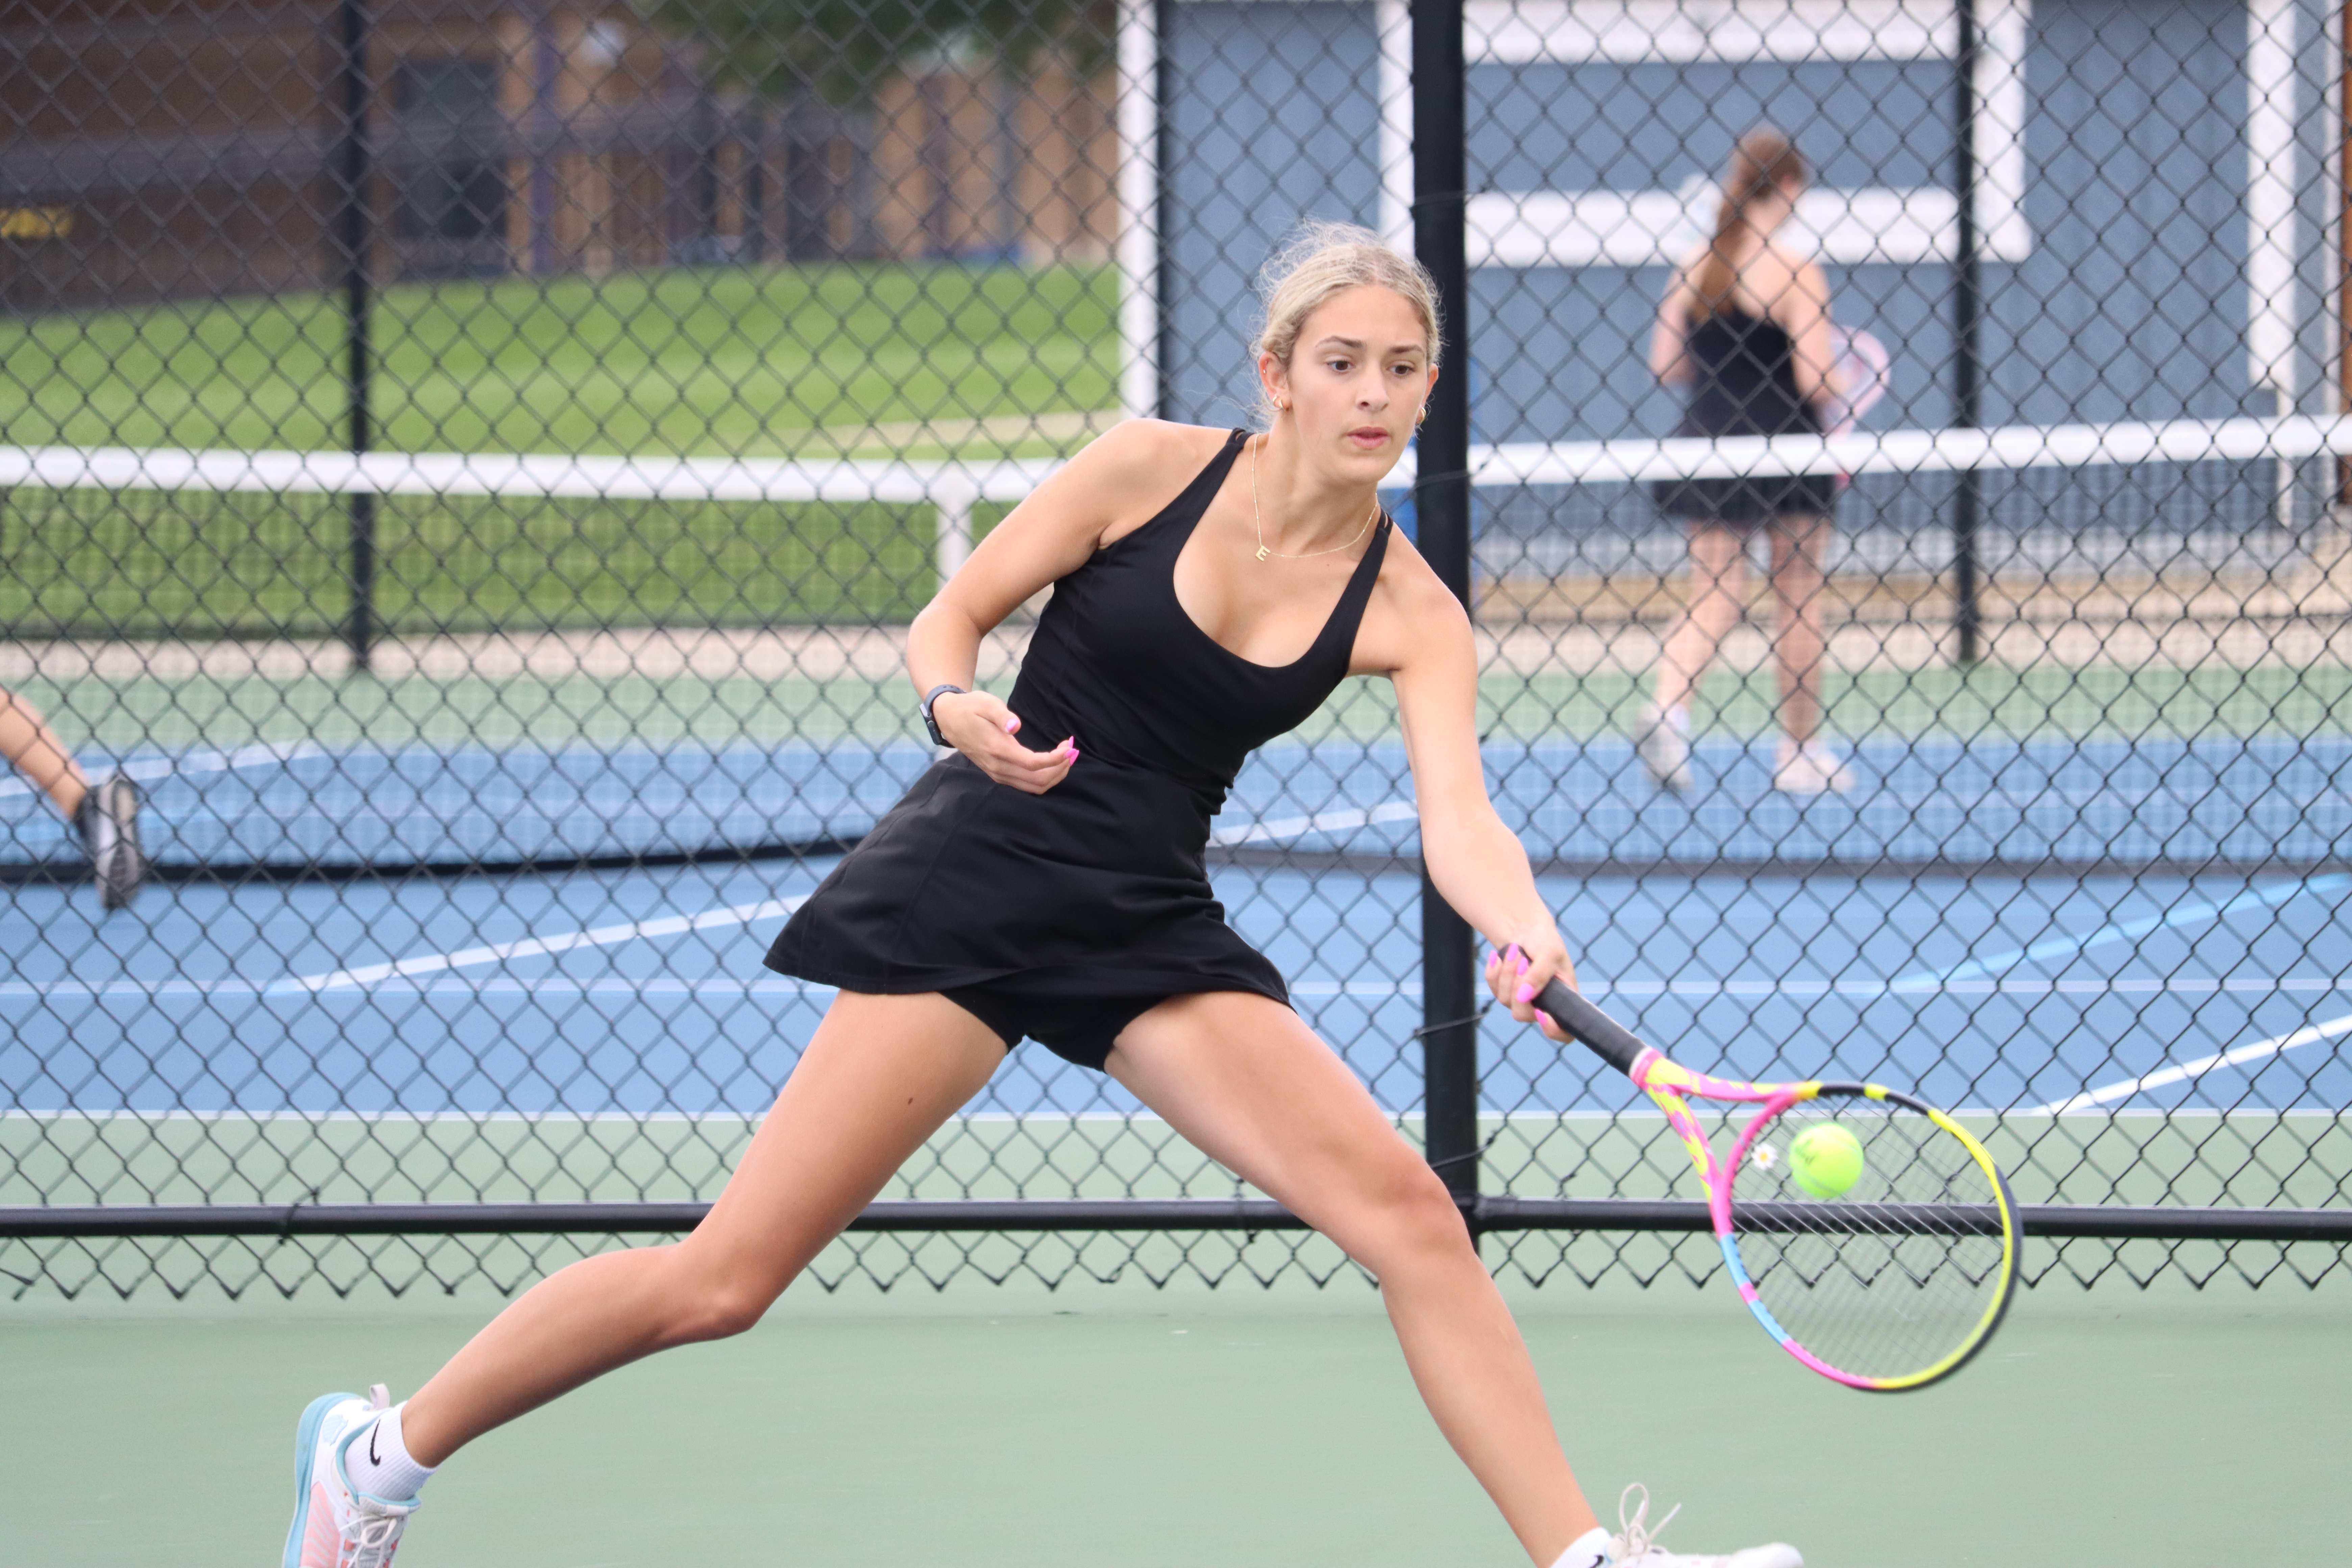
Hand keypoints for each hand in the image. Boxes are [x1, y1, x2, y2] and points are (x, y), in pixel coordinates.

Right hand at [931, 690, 1077, 794]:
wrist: (949, 719)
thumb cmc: (971, 708)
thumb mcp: (985, 703)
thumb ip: (1001, 714)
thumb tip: (1015, 725)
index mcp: (997, 750)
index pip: (1033, 764)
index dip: (1055, 759)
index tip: (1070, 747)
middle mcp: (998, 768)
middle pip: (1038, 781)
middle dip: (1060, 768)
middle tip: (1073, 750)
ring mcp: (998, 774)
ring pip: (1034, 787)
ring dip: (1054, 775)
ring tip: (1067, 756)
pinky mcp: (1000, 775)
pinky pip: (1027, 785)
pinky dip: (1044, 777)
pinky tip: (1053, 761)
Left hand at [1484, 936, 1577, 1042]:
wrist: (1526, 930)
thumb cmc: (1546, 942)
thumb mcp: (1550, 952)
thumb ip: (1540, 975)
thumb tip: (1523, 996)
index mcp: (1564, 1001)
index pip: (1564, 1033)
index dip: (1553, 1030)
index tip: (1541, 1013)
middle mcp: (1543, 1006)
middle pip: (1522, 1014)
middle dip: (1518, 985)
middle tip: (1524, 961)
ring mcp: (1522, 1001)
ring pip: (1504, 999)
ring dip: (1507, 972)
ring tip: (1515, 951)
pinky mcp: (1505, 992)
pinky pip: (1492, 988)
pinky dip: (1494, 970)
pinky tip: (1499, 956)